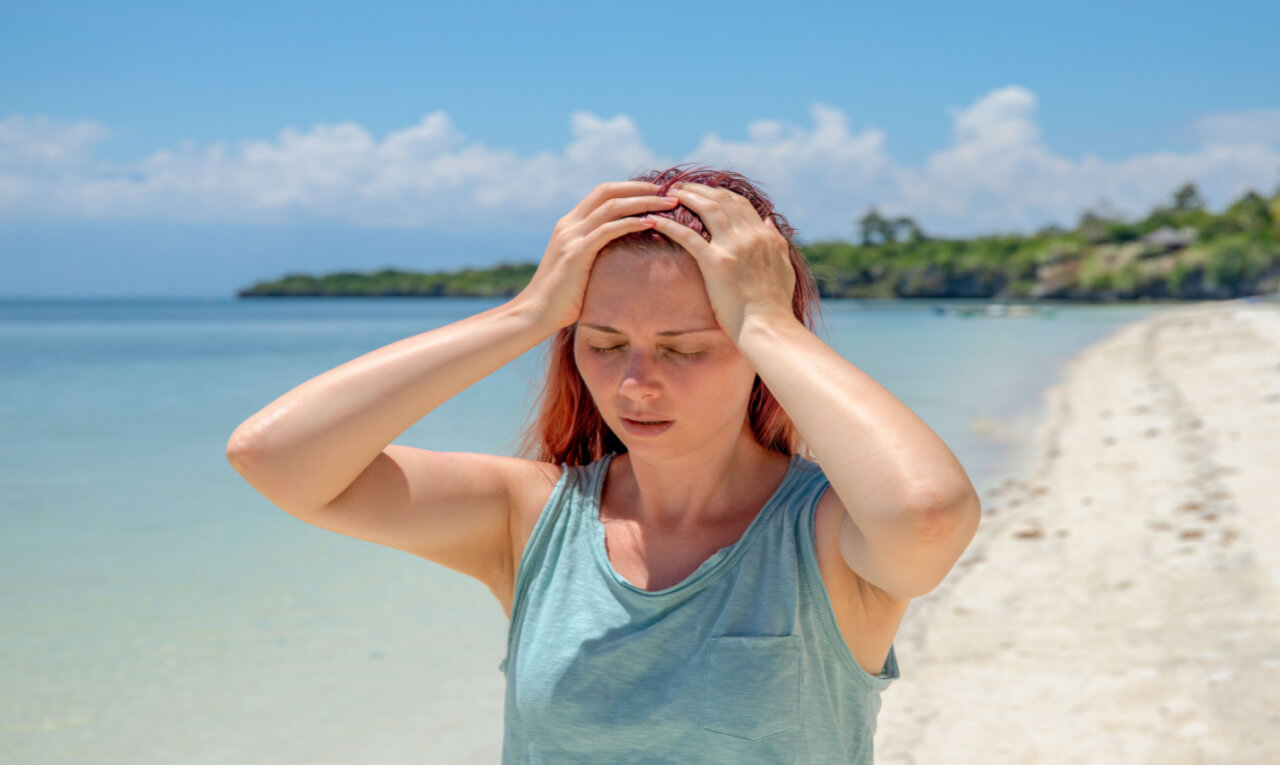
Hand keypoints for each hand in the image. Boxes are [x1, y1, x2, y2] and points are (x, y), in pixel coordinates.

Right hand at [516, 181, 677, 330]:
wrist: (535, 314)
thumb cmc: (561, 297)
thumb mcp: (578, 268)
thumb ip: (594, 253)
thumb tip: (620, 255)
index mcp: (570, 224)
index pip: (602, 193)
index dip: (630, 188)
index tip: (656, 192)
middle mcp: (569, 224)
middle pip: (608, 191)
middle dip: (640, 188)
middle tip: (668, 192)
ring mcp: (571, 237)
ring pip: (611, 206)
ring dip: (644, 202)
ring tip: (669, 204)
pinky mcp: (576, 253)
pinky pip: (608, 230)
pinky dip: (631, 223)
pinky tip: (652, 223)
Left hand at [646, 183, 796, 339]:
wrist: (767, 325)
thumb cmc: (775, 303)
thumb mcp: (784, 265)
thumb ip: (776, 240)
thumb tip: (768, 219)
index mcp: (765, 236)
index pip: (740, 204)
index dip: (720, 194)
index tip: (704, 192)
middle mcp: (750, 236)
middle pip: (722, 200)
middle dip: (699, 189)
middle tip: (680, 187)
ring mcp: (733, 247)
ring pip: (707, 209)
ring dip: (686, 197)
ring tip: (669, 193)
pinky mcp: (715, 263)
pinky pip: (688, 236)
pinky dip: (669, 224)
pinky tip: (654, 219)